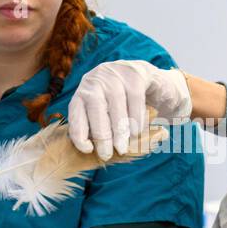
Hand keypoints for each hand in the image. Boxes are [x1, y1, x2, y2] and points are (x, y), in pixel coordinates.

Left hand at [67, 60, 191, 159]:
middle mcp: (97, 79)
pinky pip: (135, 98)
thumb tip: (92, 152)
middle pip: (95, 107)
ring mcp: (116, 73)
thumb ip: (100, 128)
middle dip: (101, 134)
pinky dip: (136, 118)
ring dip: (119, 129)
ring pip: (116, 104)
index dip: (79, 132)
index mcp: (84, 91)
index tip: (88, 149)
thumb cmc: (124, 105)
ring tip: (123, 147)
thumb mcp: (108, 114)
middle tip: (107, 154)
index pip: (76, 111)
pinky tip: (137, 132)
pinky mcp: (135, 73)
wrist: (150, 80)